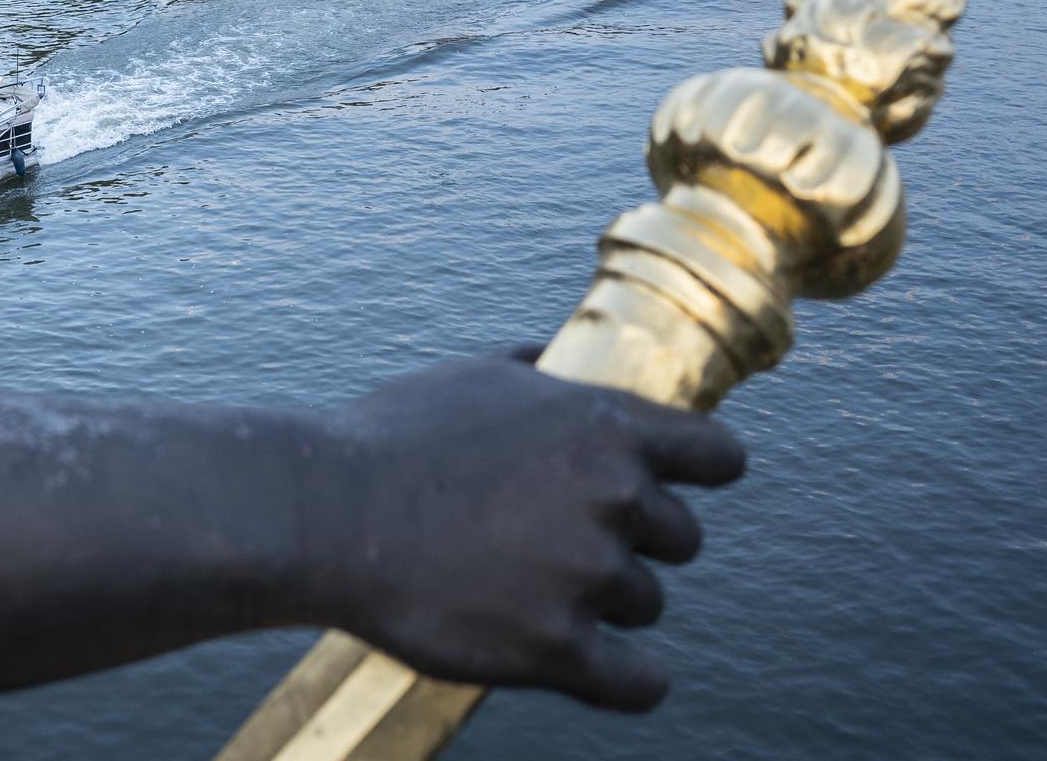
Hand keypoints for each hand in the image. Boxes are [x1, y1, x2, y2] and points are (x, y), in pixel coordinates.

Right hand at [316, 352, 744, 710]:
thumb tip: (566, 363)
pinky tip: (591, 665)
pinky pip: (639, 682)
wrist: (327, 512)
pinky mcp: (557, 648)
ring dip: (602, 600)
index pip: (718, 456)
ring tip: (528, 586)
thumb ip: (542, 373)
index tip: (675, 487)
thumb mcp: (475, 376)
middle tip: (563, 542)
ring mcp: (588, 575)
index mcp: (603, 427)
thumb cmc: (392, 439)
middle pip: (682, 538)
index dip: (701, 473)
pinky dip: (622, 678)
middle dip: (633, 541)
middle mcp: (612, 497)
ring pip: (647, 603)